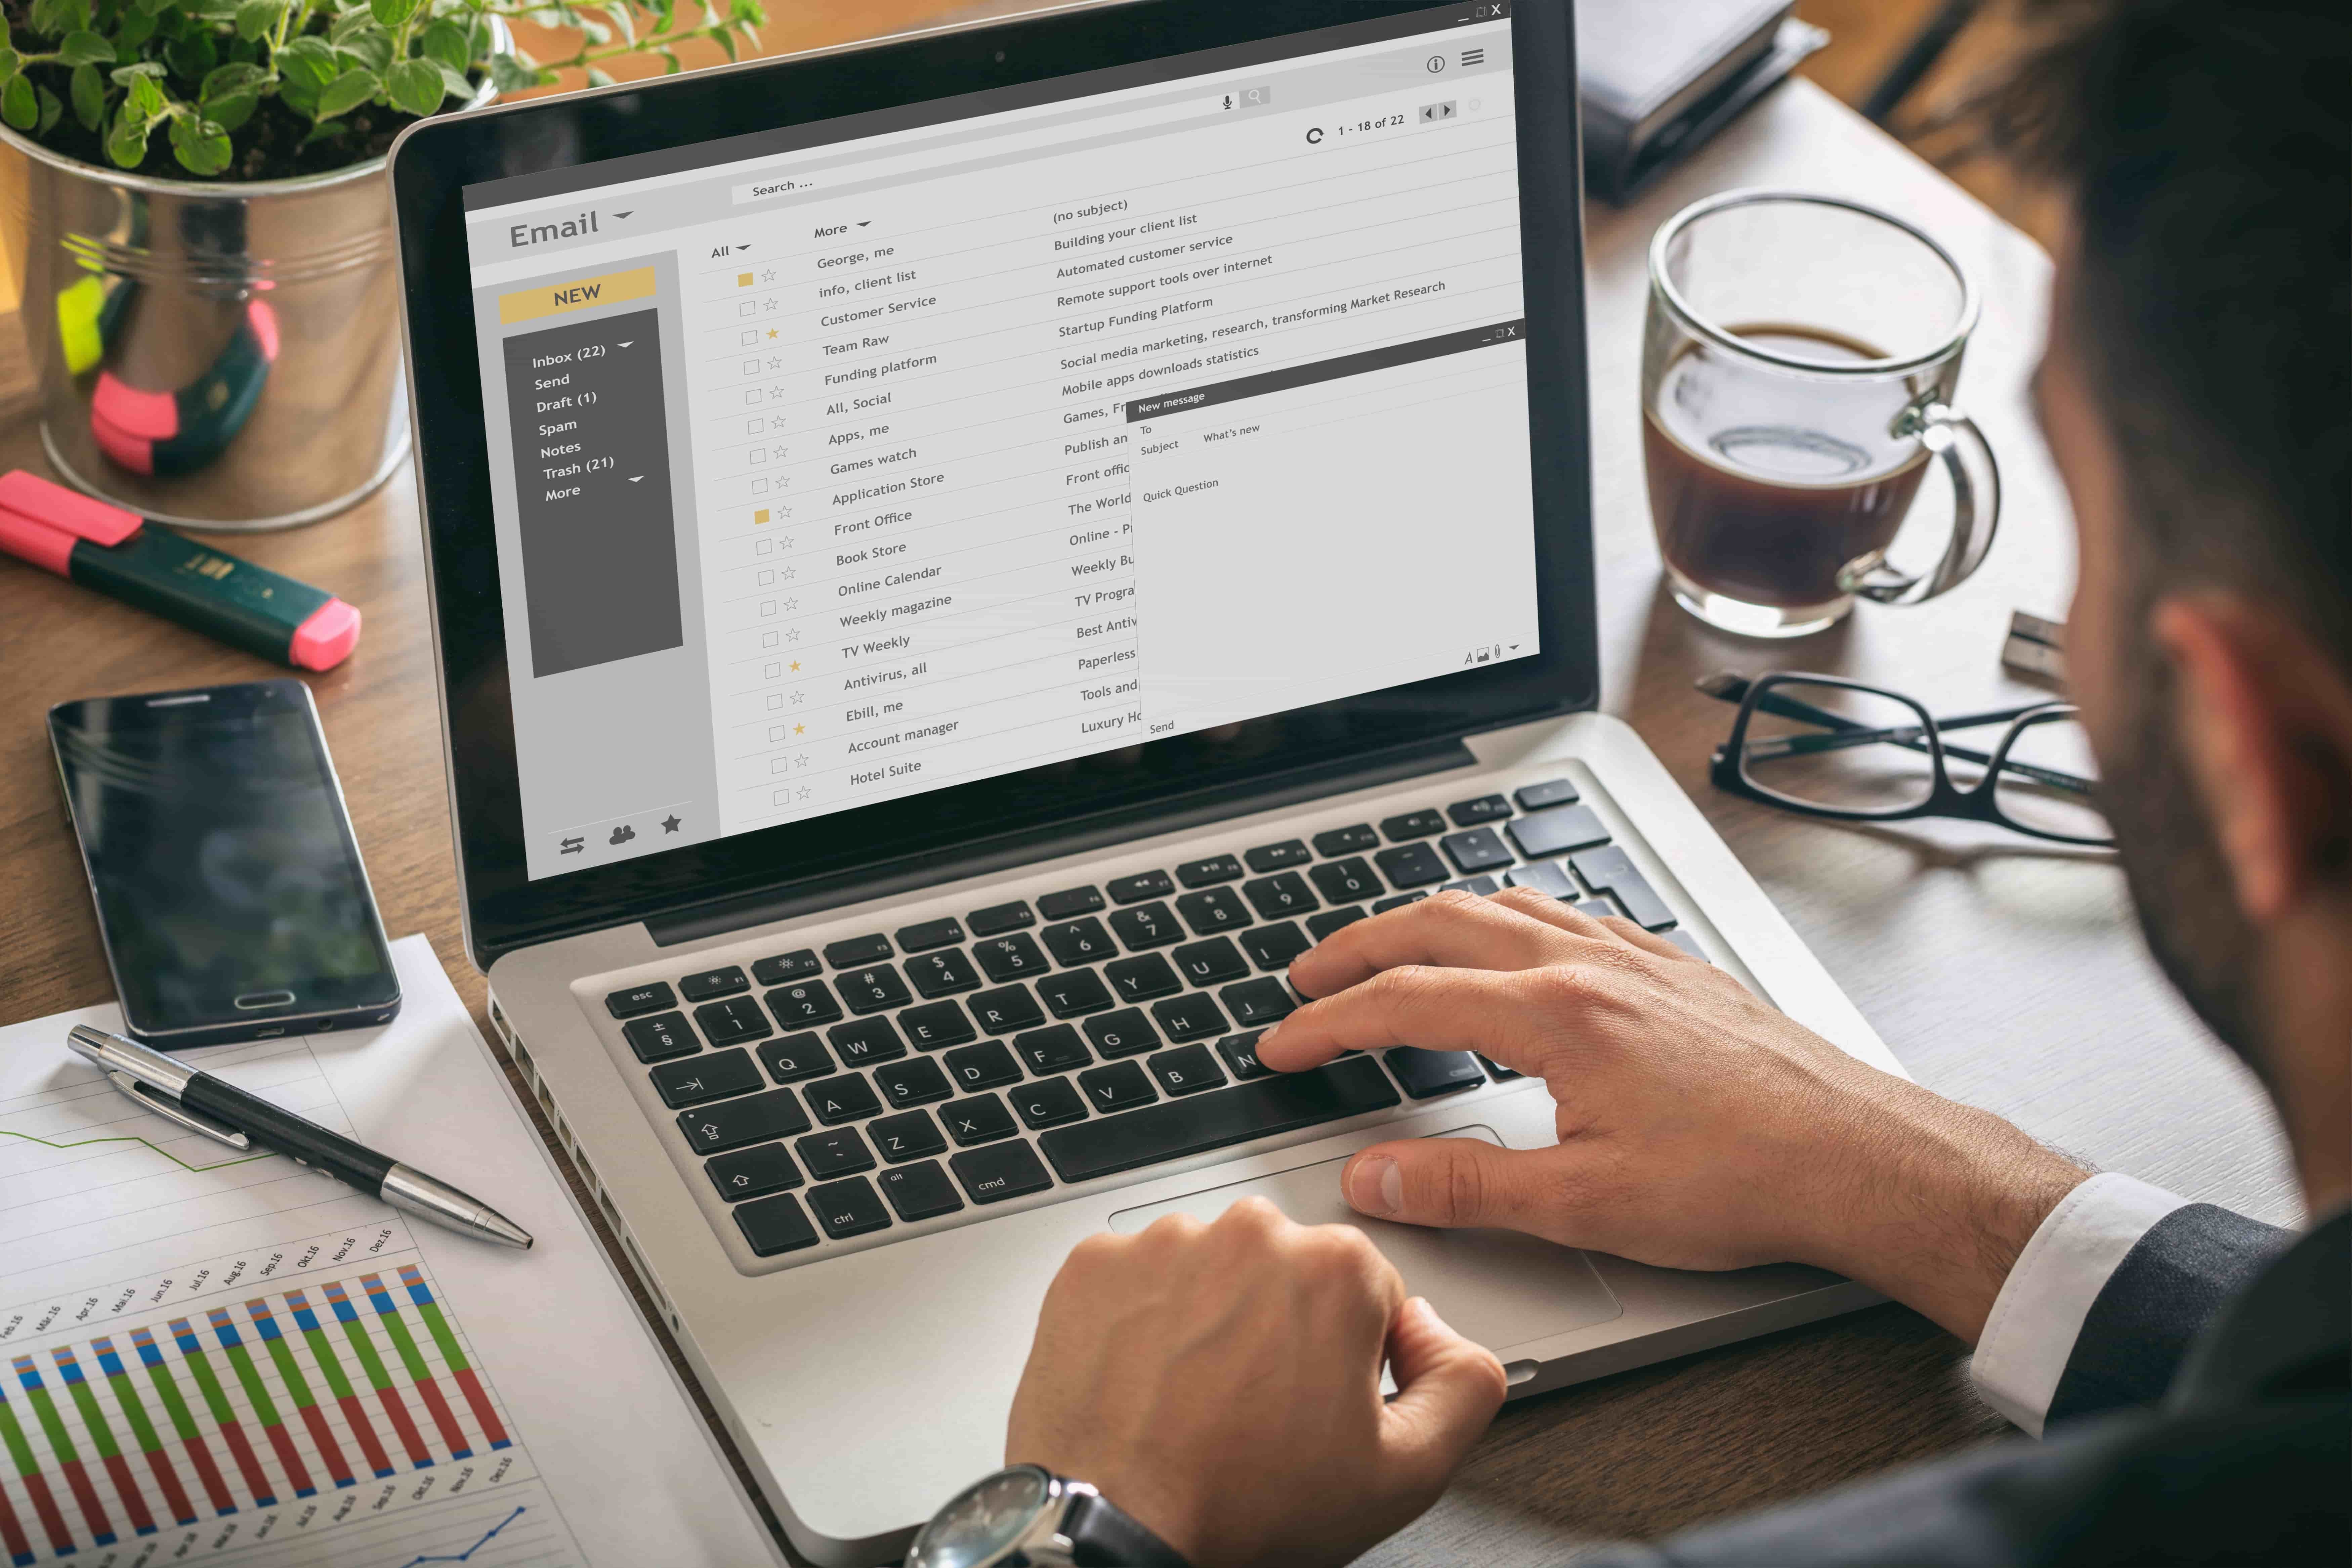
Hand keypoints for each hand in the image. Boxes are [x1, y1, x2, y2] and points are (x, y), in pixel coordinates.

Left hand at [1006, 1197, 1505, 1567]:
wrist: (1116, 1528)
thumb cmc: (1245, 1504)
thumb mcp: (1407, 1472)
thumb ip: (1464, 1383)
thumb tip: (1436, 1329)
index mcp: (1335, 1268)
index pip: (1367, 1293)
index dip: (1350, 1357)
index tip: (1319, 1402)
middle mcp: (1250, 1232)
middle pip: (1287, 1271)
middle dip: (1282, 1326)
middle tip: (1256, 1408)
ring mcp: (1164, 1242)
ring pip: (1211, 1271)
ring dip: (1210, 1319)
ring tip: (1195, 1397)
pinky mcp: (1094, 1263)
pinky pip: (1137, 1278)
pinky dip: (1142, 1319)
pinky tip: (1147, 1378)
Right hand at [1256, 889, 2088, 1341]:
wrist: (1861, 1157)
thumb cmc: (1744, 1180)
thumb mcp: (1584, 1205)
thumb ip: (1465, 1186)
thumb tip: (1373, 1179)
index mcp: (1556, 1016)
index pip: (1406, 1003)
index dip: (1329, 1023)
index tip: (1282, 1045)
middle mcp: (1590, 966)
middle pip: (1440, 923)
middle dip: (1358, 947)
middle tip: (1306, 976)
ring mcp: (1634, 956)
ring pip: (1504, 903)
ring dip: (1429, 919)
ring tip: (1388, 948)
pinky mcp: (1671, 967)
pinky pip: (1567, 911)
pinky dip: (1508, 915)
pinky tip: (1510, 941)